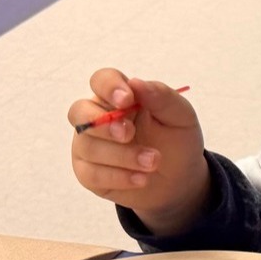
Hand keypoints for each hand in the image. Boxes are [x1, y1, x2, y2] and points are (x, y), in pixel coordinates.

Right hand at [67, 69, 208, 232]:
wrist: (180, 179)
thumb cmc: (176, 141)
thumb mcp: (181, 117)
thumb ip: (162, 97)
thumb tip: (137, 83)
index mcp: (118, 97)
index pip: (101, 80)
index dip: (109, 87)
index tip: (127, 99)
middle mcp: (98, 117)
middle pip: (79, 112)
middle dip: (104, 124)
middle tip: (130, 134)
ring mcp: (88, 145)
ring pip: (88, 146)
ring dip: (123, 156)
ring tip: (153, 162)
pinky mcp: (88, 173)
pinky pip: (91, 174)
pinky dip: (119, 177)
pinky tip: (141, 179)